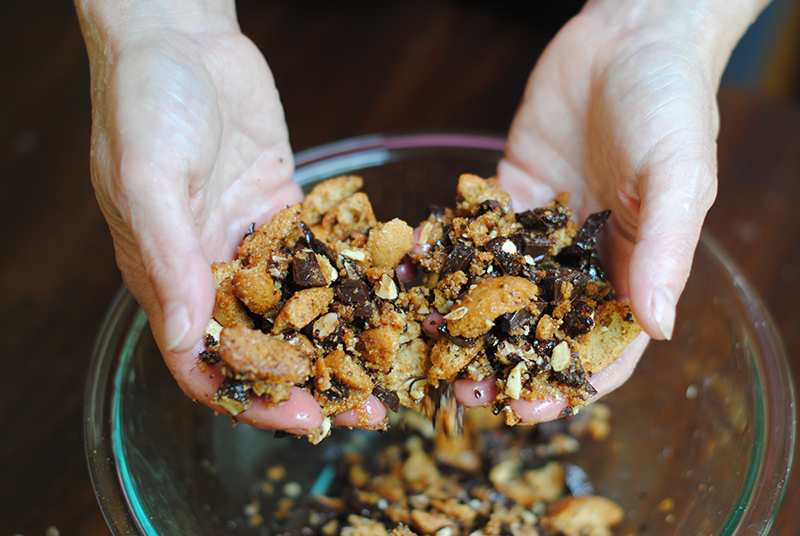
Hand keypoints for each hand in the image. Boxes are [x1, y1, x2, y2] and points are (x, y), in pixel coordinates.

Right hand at [76, 1, 386, 432]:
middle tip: (366, 411)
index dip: (252, 398)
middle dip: (312, 383)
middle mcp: (211, 268)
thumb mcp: (146, 178)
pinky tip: (390, 302)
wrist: (183, 39)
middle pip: (263, 348)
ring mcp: (253, 242)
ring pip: (298, 311)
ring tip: (389, 371)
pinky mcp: (287, 212)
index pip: (204, 362)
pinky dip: (352, 284)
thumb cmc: (145, 101)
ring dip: (339, 344)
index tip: (305, 419)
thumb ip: (166, 256)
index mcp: (166, 276)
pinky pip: (322, 258)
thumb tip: (183, 333)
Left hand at [454, 0, 768, 421]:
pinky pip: (475, 234)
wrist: (628, 37)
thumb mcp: (679, 178)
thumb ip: (666, 251)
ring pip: (501, 290)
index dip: (568, 387)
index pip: (603, 351)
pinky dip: (448, 252)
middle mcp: (584, 262)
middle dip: (502, 364)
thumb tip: (659, 328)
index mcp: (634, 271)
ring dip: (466, 321)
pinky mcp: (508, 195)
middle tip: (459, 387)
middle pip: (541, 332)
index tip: (527, 411)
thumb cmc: (672, 106)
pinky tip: (415, 267)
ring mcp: (542, 231)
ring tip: (428, 344)